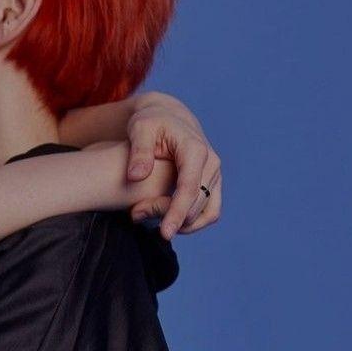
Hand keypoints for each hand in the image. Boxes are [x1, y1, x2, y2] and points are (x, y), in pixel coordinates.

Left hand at [124, 92, 221, 239]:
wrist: (168, 117)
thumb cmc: (151, 122)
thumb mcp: (140, 129)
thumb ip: (139, 152)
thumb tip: (136, 177)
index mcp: (194, 149)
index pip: (189, 188)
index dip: (177, 212)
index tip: (164, 233)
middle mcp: (211, 163)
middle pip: (196, 203)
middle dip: (170, 217)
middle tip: (136, 215)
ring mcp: (215, 174)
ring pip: (208, 211)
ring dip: (184, 224)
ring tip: (152, 221)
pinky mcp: (213, 182)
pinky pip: (209, 210)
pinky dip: (192, 221)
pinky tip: (166, 219)